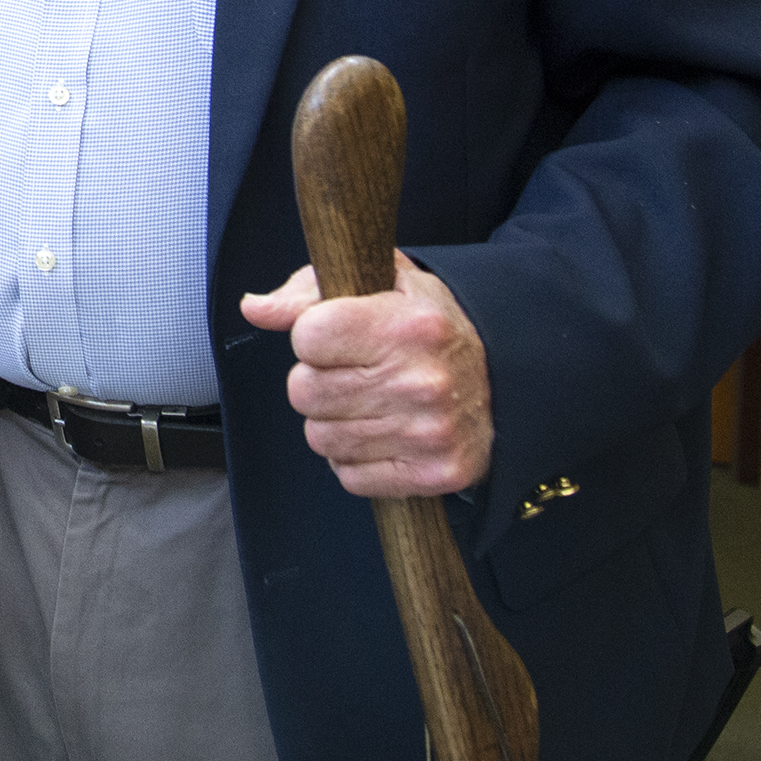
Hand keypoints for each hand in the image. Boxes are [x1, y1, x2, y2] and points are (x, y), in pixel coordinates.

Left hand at [239, 250, 493, 497]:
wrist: (505, 377)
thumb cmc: (427, 325)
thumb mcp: (379, 283)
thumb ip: (308, 292)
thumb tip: (254, 308)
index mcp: (406, 324)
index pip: (307, 336)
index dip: (311, 335)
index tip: (336, 334)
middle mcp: (420, 381)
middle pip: (305, 392)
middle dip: (316, 381)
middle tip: (350, 373)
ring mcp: (429, 433)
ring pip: (320, 438)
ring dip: (333, 422)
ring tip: (368, 402)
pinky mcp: (436, 475)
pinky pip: (350, 477)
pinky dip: (356, 460)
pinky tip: (382, 434)